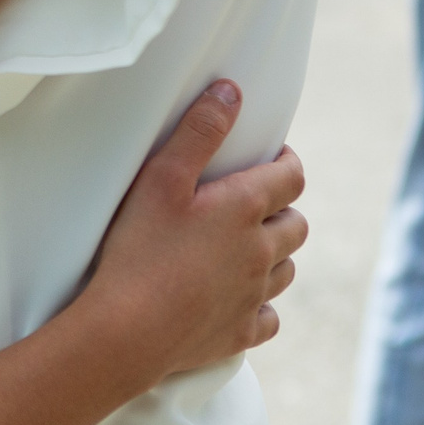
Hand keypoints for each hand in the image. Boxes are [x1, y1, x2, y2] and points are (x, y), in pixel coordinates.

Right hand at [66, 81, 305, 384]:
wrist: (127, 330)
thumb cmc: (139, 249)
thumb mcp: (161, 176)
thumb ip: (199, 130)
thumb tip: (231, 91)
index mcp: (245, 209)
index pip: (291, 176)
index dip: (286, 162)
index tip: (271, 156)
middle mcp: (261, 253)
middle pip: (296, 224)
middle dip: (282, 207)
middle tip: (254, 200)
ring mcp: (253, 296)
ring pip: (286, 269)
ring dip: (275, 254)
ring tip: (246, 246)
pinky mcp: (240, 333)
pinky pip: (269, 317)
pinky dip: (261, 303)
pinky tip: (240, 297)